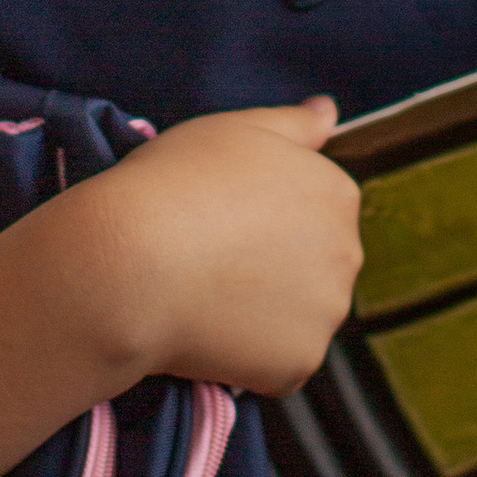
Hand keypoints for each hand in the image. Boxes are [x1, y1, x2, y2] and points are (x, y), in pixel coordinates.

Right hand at [82, 97, 360, 397]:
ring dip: (263, 315)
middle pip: (314, 265)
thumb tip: (329, 111)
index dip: (262, 218)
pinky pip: (278, 364)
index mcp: (336, 193)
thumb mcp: (234, 129)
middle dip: (274, 266)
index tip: (219, 218)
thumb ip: (294, 124)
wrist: (130, 262)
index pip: (313, 211)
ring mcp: (326, 312)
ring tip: (206, 298)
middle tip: (210, 260)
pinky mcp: (300, 363)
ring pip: (298, 317)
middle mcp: (347, 253)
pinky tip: (209, 334)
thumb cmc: (174, 182)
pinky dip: (249, 358)